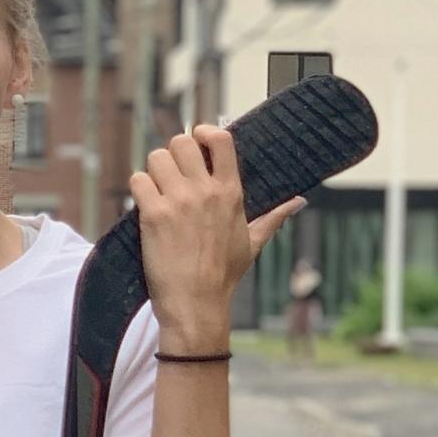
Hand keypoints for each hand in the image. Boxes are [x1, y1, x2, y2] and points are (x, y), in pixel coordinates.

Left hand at [129, 125, 306, 350]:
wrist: (196, 303)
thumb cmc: (223, 275)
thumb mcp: (253, 243)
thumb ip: (274, 217)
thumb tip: (299, 202)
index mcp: (231, 193)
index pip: (221, 140)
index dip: (204, 132)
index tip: (197, 139)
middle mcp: (205, 191)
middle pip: (181, 142)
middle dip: (173, 154)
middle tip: (172, 173)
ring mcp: (179, 201)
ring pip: (156, 157)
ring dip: (153, 171)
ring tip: (158, 190)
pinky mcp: (154, 215)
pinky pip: (138, 181)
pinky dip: (138, 190)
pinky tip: (145, 206)